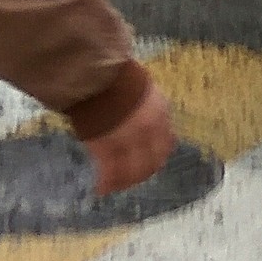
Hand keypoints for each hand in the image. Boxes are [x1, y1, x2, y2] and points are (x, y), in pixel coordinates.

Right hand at [84, 80, 177, 194]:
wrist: (96, 71)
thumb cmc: (114, 74)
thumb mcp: (140, 86)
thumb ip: (143, 105)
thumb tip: (137, 111)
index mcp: (159, 112)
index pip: (165, 144)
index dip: (157, 157)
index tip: (149, 162)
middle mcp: (148, 130)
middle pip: (151, 162)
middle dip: (141, 173)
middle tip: (130, 179)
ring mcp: (128, 140)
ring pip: (132, 171)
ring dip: (124, 182)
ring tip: (115, 186)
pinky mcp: (107, 147)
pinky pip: (109, 172)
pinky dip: (106, 183)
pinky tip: (101, 189)